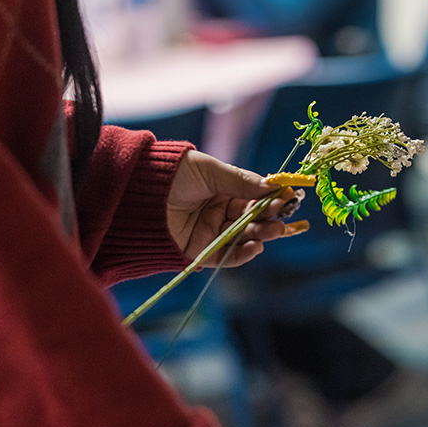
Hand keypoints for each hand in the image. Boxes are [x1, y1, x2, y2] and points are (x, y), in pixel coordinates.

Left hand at [167, 150, 304, 267]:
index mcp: (222, 191)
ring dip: (262, 235)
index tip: (289, 198)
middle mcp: (219, 213)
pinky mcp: (200, 252)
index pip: (254, 197)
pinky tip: (256, 246)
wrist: (138, 193)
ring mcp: (211, 233)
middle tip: (283, 216)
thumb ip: (240, 180)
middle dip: (270, 218)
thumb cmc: (172, 174)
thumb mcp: (210, 170)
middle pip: (253, 219)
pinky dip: (243, 254)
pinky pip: (227, 256)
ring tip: (274, 230)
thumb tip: (272, 186)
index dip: (272, 199)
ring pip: (244, 237)